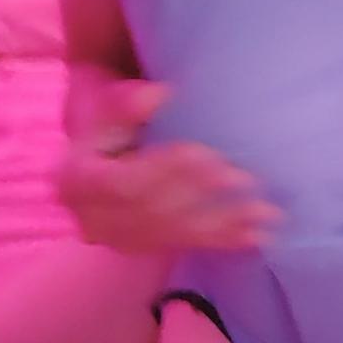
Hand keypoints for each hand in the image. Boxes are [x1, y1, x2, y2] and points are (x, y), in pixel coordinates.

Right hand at [56, 67, 281, 252]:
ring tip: (266, 212)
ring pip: (176, 233)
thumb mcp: (104, 107)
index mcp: (76, 183)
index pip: (125, 183)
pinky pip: (190, 244)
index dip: (167, 171)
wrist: (96, 157)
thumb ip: (124, 104)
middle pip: (153, 211)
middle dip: (202, 195)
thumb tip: (157, 95)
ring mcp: (122, 240)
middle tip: (246, 179)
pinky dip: (227, 240)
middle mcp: (94, 220)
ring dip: (224, 223)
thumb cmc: (107, 123)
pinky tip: (259, 236)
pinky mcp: (148, 248)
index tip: (208, 154)